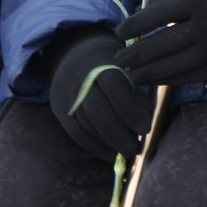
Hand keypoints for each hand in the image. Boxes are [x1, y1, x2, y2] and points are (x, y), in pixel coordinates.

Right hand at [47, 28, 151, 161]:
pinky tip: (111, 154)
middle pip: (97, 109)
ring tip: (129, 151)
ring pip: (85, 123)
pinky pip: (75, 132)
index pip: (113, 84)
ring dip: (108, 142)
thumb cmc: (108, 58)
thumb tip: (148, 111)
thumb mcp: (124, 60)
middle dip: (119, 132)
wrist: (73, 52)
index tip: (146, 127)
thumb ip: (135, 83)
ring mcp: (65, 93)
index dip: (130, 108)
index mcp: (99, 59)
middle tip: (137, 147)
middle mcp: (79, 76)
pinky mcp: (58, 107)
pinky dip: (94, 146)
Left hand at [114, 0, 206, 86]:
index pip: (155, 16)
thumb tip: (139, 15)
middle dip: (135, 55)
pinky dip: (168, 80)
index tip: (119, 33)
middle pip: (159, 45)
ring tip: (131, 74)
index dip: (134, 26)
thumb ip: (171, 0)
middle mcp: (202, 27)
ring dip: (147, 72)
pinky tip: (154, 80)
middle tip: (118, 61)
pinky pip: (187, 77)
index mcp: (196, 2)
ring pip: (171, 65)